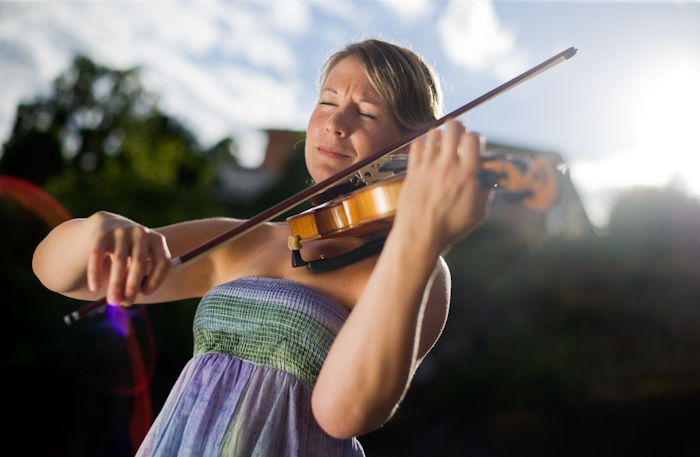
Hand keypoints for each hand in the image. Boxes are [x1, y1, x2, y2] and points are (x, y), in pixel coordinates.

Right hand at [87, 212, 170, 305]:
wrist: (109, 225)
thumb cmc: (131, 251)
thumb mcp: (141, 260)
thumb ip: (138, 279)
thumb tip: (126, 301)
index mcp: (157, 240)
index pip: (163, 261)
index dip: (156, 279)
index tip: (146, 294)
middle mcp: (141, 233)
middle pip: (140, 262)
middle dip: (133, 286)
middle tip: (126, 303)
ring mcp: (122, 232)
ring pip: (120, 261)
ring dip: (116, 283)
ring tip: (113, 301)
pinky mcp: (102, 234)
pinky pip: (98, 255)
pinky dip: (95, 272)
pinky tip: (95, 287)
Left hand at [395, 121, 489, 254]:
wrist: (420, 236)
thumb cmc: (450, 227)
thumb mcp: (478, 212)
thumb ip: (486, 189)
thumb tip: (491, 174)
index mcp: (467, 175)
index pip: (473, 138)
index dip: (475, 138)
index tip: (473, 147)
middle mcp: (448, 167)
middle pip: (453, 127)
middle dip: (459, 128)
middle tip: (458, 137)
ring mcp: (428, 167)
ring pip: (434, 133)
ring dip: (440, 136)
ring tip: (442, 145)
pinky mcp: (413, 171)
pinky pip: (416, 145)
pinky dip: (423, 144)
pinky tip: (427, 153)